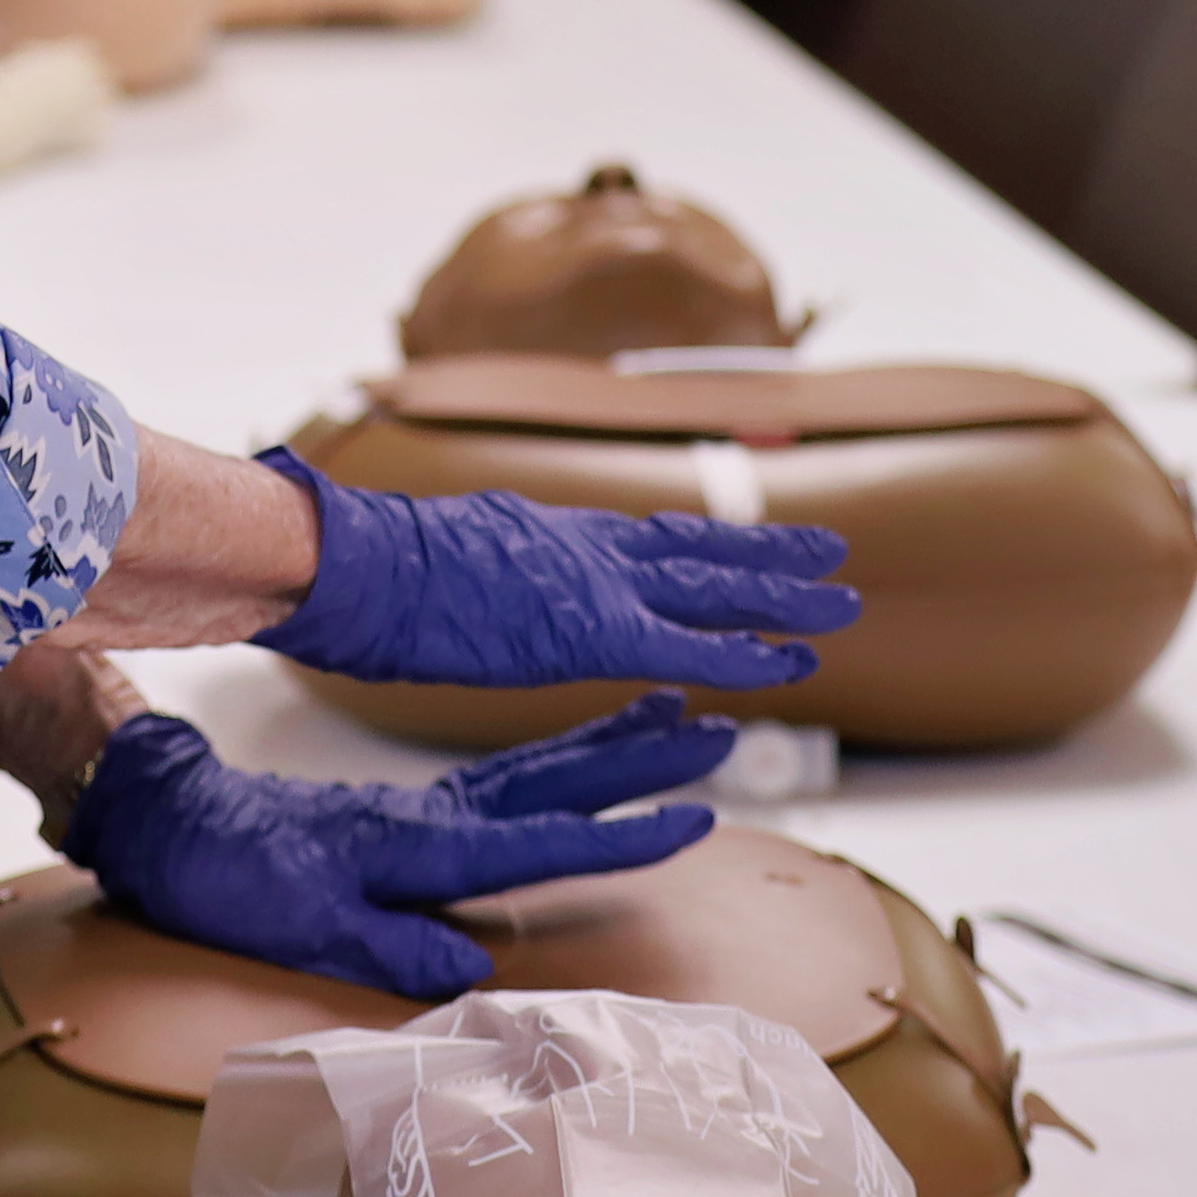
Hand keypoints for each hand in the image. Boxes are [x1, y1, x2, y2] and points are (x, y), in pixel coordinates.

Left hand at [62, 697, 724, 995]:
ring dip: (616, 744)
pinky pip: (511, 775)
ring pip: (544, 769)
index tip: (695, 816)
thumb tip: (472, 969)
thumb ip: (391, 947)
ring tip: (681, 712)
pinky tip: (593, 748)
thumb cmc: (235, 884)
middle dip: (645, 761)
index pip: (542, 843)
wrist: (179, 828)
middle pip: (562, 786)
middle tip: (721, 731)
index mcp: (421, 847)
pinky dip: (564, 754)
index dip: (624, 835)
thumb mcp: (303, 930)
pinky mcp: (419, 810)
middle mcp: (437, 818)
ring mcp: (431, 808)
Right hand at [252, 448, 856, 695]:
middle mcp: (585, 545)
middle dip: (764, 551)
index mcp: (548, 532)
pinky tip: (791, 664)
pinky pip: (690, 643)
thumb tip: (484, 583)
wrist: (353, 564)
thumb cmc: (368, 573)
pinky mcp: (593, 629)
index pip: (643, 537)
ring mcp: (594, 583)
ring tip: (843, 604)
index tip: (745, 543)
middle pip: (694, 545)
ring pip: (713, 584)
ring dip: (781, 594)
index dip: (700, 543)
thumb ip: (481, 574)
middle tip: (829, 551)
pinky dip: (745, 652)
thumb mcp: (440, 566)